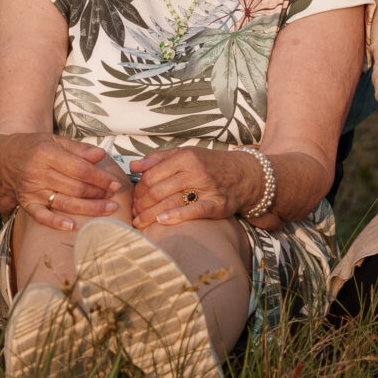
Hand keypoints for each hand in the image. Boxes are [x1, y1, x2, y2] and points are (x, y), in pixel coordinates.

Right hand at [5, 136, 125, 232]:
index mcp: (46, 153)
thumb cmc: (32, 147)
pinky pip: (41, 216)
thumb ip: (78, 148)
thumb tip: (100, 155)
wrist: (1, 158)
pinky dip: (55, 223)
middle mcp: (38, 172)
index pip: (80, 168)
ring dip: (89, 208)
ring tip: (108, 209)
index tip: (115, 183)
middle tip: (114, 196)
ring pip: (65, 202)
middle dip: (98, 193)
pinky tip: (72, 226)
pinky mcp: (25, 202)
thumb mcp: (53, 140)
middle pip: (75, 187)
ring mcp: (31, 189)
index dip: (100, 177)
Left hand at [128, 145, 246, 226]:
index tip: (134, 199)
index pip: (151, 175)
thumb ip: (158, 159)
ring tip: (140, 223)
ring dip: (151, 215)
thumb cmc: (209, 164)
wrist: (244, 174)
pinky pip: (194, 211)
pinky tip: (162, 222)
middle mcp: (195, 171)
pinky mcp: (217, 204)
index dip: (138, 190)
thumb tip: (133, 166)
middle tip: (134, 214)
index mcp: (185, 157)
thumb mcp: (185, 154)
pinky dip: (176, 217)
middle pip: (158, 190)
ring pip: (171, 202)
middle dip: (141, 205)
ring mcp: (207, 188)